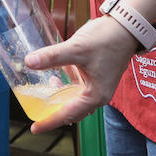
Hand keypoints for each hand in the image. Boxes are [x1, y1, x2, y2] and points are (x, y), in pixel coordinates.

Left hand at [22, 16, 139, 133]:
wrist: (127, 25)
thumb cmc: (107, 38)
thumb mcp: (76, 48)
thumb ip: (52, 57)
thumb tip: (29, 62)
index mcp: (96, 96)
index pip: (67, 114)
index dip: (49, 122)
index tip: (34, 129)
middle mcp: (98, 95)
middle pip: (71, 111)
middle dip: (53, 112)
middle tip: (35, 112)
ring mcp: (98, 85)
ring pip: (74, 99)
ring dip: (59, 98)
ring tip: (43, 92)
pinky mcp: (97, 76)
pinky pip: (78, 88)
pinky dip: (66, 87)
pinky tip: (56, 77)